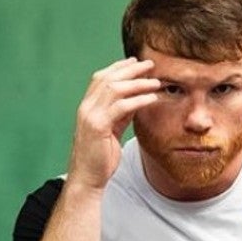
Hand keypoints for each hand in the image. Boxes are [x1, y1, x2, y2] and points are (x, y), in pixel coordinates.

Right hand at [68, 58, 160, 190]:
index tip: (136, 62)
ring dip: (137, 82)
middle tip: (149, 64)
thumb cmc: (101, 156)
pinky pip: (121, 107)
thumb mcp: (112, 129)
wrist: (88, 177)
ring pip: (114, 89)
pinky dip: (138, 100)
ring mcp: (90, 116)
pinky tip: (152, 98)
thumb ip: (121, 114)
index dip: (119, 67)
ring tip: (155, 81)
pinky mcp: (98, 126)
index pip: (101, 78)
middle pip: (107, 78)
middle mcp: (86, 108)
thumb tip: (137, 99)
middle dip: (130, 69)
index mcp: (88, 107)